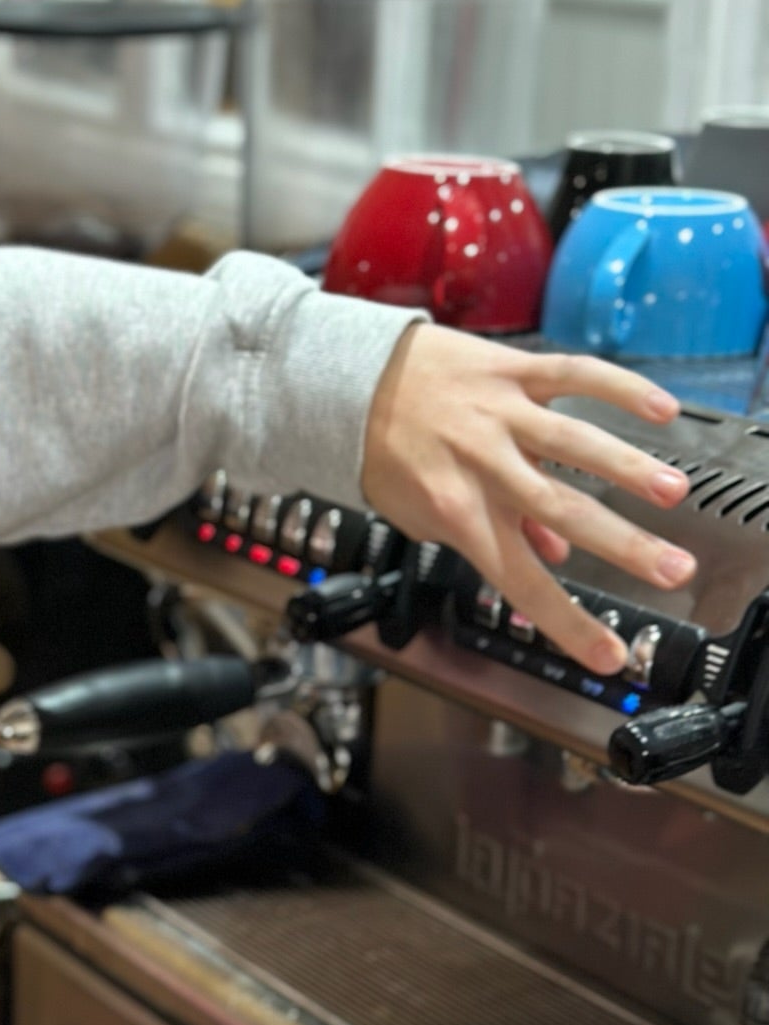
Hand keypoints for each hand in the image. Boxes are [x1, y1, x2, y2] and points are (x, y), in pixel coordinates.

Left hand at [361, 326, 693, 673]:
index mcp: (458, 514)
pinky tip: (661, 409)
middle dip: (623, 546)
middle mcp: (483, 466)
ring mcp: (500, 415)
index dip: (566, 622)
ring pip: (572, 443)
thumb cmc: (385, 454)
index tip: (607, 654)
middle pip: (562, 512)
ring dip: (628, 468)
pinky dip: (618, 389)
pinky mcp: (512, 370)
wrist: (351, 383)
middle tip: (672, 571)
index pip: (521, 581)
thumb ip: (486, 536)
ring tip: (673, 494)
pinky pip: (572, 375)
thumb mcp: (420, 516)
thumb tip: (550, 557)